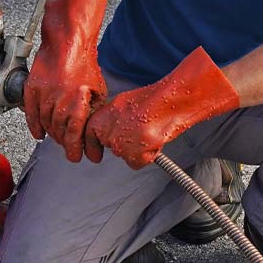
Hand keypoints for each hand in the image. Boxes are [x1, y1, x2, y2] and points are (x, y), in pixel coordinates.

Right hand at [23, 0, 106, 161]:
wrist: (66, 41)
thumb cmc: (84, 62)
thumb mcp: (97, 88)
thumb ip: (94, 110)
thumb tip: (95, 130)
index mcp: (77, 101)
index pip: (74, 134)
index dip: (75, 149)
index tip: (79, 158)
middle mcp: (59, 100)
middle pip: (58, 132)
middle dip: (65, 143)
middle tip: (70, 149)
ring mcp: (43, 94)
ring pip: (45, 124)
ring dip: (52, 134)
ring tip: (58, 138)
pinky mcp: (31, 89)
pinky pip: (30, 114)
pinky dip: (34, 126)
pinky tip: (39, 133)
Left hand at [84, 47, 238, 168]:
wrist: (171, 101)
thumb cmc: (154, 99)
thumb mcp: (124, 103)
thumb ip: (114, 118)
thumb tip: (110, 128)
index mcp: (103, 116)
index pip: (90, 135)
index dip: (93, 146)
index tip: (96, 155)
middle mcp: (109, 131)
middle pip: (112, 146)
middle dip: (124, 144)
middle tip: (139, 133)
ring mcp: (121, 144)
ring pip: (125, 155)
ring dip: (137, 149)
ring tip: (150, 133)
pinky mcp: (135, 155)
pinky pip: (137, 163)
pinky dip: (147, 156)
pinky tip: (154, 141)